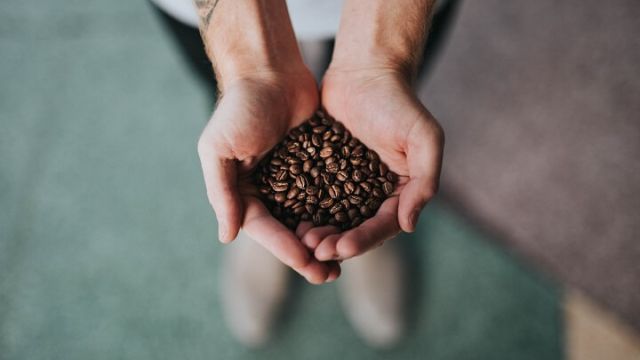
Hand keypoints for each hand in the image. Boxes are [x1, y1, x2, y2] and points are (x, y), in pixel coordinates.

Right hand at [197, 70, 340, 283]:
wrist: (270, 70)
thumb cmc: (240, 107)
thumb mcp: (219, 149)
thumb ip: (221, 192)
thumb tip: (226, 236)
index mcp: (242, 191)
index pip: (265, 229)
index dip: (286, 249)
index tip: (309, 265)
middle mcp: (266, 190)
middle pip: (289, 230)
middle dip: (309, 254)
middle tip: (330, 275)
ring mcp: (292, 179)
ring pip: (310, 218)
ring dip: (325, 239)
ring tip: (344, 259)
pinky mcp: (314, 164)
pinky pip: (327, 194)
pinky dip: (337, 213)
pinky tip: (354, 226)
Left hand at [303, 67, 443, 260]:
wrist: (365, 71)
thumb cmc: (398, 101)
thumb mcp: (424, 138)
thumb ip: (424, 182)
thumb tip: (409, 225)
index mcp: (400, 190)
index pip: (383, 225)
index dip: (364, 240)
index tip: (342, 248)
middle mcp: (375, 193)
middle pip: (356, 228)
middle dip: (338, 243)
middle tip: (316, 250)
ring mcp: (348, 183)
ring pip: (333, 218)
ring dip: (320, 234)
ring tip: (302, 241)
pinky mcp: (324, 171)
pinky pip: (313, 197)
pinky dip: (304, 211)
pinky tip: (290, 220)